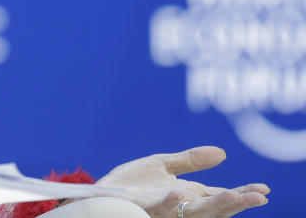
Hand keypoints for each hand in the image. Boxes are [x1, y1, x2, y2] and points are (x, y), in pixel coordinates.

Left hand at [95, 146, 268, 217]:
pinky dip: (168, 203)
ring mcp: (163, 211)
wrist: (100, 194)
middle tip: (258, 197)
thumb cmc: (132, 184)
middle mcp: (181, 207)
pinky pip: (157, 209)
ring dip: (213, 205)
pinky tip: (177, 193)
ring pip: (193, 213)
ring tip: (233, 195)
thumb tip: (222, 153)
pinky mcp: (142, 209)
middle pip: (214, 208)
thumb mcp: (162, 166)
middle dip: (237, 203)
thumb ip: (190, 160)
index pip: (220, 196)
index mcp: (188, 196)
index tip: (264, 189)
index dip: (242, 193)